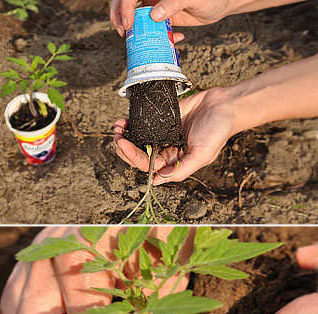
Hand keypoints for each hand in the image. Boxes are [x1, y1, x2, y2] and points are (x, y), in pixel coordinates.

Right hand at [110, 0, 231, 35]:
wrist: (219, 6)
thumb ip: (173, 3)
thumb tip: (154, 15)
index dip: (125, 8)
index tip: (128, 23)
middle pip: (125, 4)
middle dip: (119, 18)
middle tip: (123, 32)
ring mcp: (154, 7)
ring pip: (134, 18)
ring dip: (133, 31)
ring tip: (137, 40)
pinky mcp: (160, 20)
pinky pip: (149, 30)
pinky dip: (154, 39)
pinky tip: (172, 39)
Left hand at [113, 87, 235, 184]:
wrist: (225, 105)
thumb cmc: (218, 131)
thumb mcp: (202, 154)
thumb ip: (180, 169)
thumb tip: (156, 181)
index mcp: (172, 162)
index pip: (145, 164)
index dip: (131, 155)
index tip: (122, 143)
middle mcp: (165, 150)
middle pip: (137, 154)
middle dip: (123, 146)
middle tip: (116, 135)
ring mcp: (162, 135)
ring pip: (137, 140)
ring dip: (124, 135)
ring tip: (117, 126)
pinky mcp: (162, 120)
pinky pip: (143, 125)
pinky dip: (132, 124)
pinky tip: (125, 120)